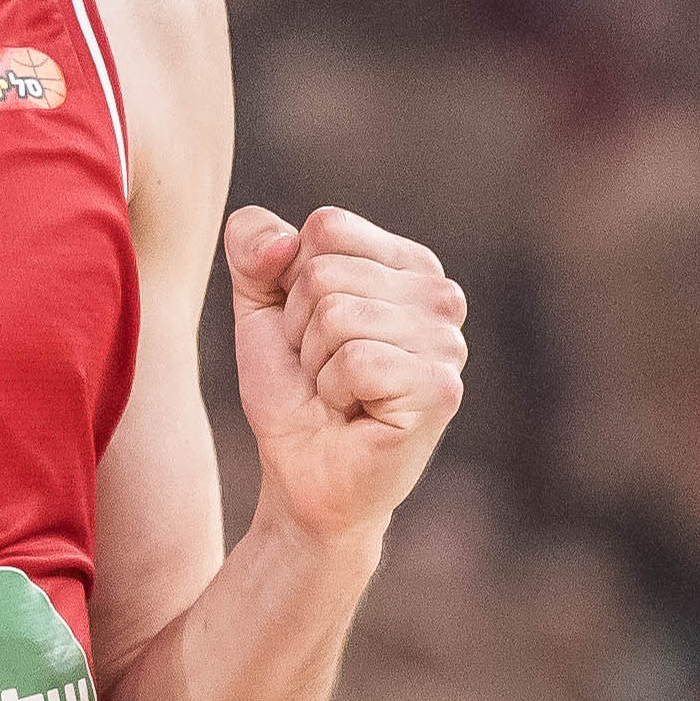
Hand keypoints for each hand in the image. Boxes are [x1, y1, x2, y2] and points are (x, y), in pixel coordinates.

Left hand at [224, 204, 467, 545]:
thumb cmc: (293, 391)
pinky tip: (354, 414)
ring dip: (315, 365)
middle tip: (323, 371)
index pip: (326, 227)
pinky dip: (334, 392)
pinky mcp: (440, 388)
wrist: (303, 473)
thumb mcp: (258, 306)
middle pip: (324, 273)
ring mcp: (447, 342)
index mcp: (407, 264)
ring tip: (338, 394)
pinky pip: (356, 360)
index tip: (309, 332)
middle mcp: (440, 295)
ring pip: (337, 315)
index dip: (292, 284)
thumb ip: (252, 246)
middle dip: (299, 330)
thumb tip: (284, 242)